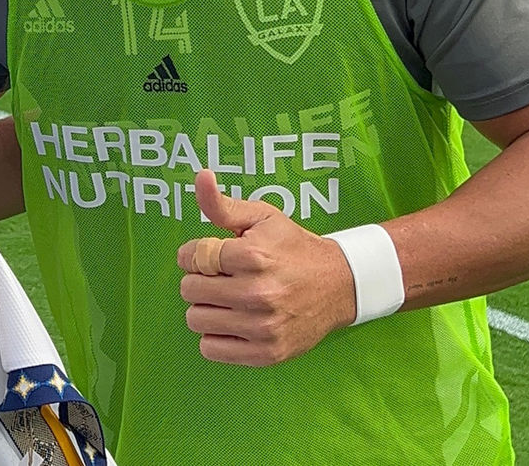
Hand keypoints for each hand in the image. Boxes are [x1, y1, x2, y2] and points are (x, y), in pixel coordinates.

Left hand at [176, 170, 355, 365]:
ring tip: (225, 298)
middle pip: (189, 290)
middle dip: (198, 279)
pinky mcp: (267, 353)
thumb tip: (201, 175)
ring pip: (196, 319)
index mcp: (253, 256)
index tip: (208, 255)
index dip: (194, 254)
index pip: (192, 258)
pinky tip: (231, 321)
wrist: (338, 285)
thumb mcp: (262, 217)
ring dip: (204, 307)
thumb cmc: (292, 247)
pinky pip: (212, 349)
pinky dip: (215, 335)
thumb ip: (222, 203)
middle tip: (218, 277)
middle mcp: (258, 293)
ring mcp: (263, 327)